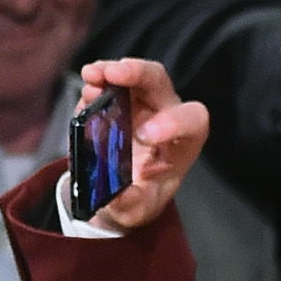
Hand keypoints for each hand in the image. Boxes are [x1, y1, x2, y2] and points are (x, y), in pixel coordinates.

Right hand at [74, 57, 208, 232]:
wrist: (119, 190)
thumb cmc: (140, 197)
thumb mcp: (137, 209)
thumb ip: (131, 203)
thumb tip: (119, 195)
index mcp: (181, 143)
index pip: (192, 122)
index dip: (173, 122)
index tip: (144, 135)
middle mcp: (165, 115)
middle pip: (161, 84)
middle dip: (140, 75)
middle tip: (115, 75)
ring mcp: (141, 103)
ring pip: (137, 75)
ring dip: (113, 71)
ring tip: (92, 75)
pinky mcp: (117, 99)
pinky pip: (111, 80)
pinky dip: (98, 77)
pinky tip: (87, 81)